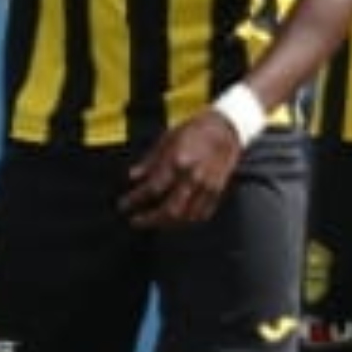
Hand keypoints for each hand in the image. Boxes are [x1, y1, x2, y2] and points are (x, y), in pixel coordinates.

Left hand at [121, 111, 240, 227]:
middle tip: (137, 221)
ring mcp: (207, 186)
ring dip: (167, 223)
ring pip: (185, 217)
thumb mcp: (167, 139)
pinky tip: (177, 218)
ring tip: (155, 221)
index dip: (134, 200)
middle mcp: (192, 177)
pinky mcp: (217, 191)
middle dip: (149, 220)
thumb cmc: (197, 129)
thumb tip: (133, 176)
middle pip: (169, 210)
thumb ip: (149, 161)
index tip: (124, 205)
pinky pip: (202, 214)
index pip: (151, 189)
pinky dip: (187, 220)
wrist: (227, 127)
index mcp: (178, 161)